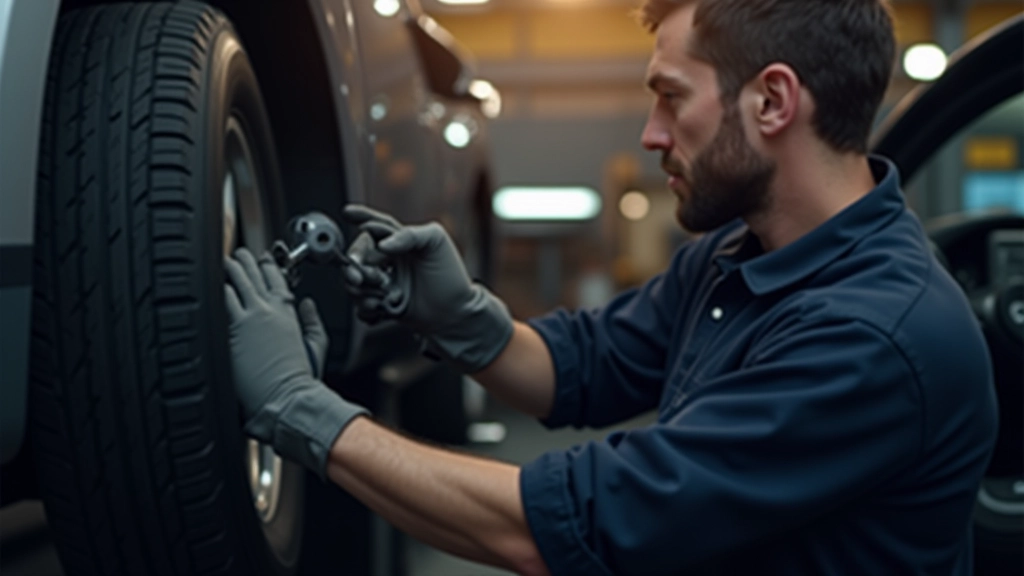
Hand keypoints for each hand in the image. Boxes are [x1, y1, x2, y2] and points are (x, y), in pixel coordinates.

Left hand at [225, 248, 366, 479]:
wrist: (288, 398)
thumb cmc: (301, 380)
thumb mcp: (317, 346)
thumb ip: (312, 322)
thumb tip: (309, 305)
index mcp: (290, 313)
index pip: (278, 280)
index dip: (269, 267)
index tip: (262, 259)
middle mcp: (270, 311)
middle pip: (255, 276)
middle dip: (245, 262)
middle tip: (237, 254)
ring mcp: (250, 319)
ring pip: (236, 283)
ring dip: (229, 271)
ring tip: (220, 263)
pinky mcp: (233, 332)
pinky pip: (222, 302)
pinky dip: (217, 291)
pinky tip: (209, 284)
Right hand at [342, 205, 513, 372]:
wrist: (456, 314)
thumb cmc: (450, 276)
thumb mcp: (435, 242)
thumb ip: (409, 235)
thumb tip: (381, 244)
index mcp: (399, 241)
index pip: (373, 227)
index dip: (360, 218)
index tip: (348, 213)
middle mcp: (388, 260)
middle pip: (357, 257)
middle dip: (354, 267)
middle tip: (362, 278)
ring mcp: (383, 283)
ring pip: (355, 283)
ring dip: (361, 291)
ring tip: (381, 298)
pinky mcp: (381, 304)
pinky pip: (361, 306)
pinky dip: (366, 309)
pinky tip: (380, 311)